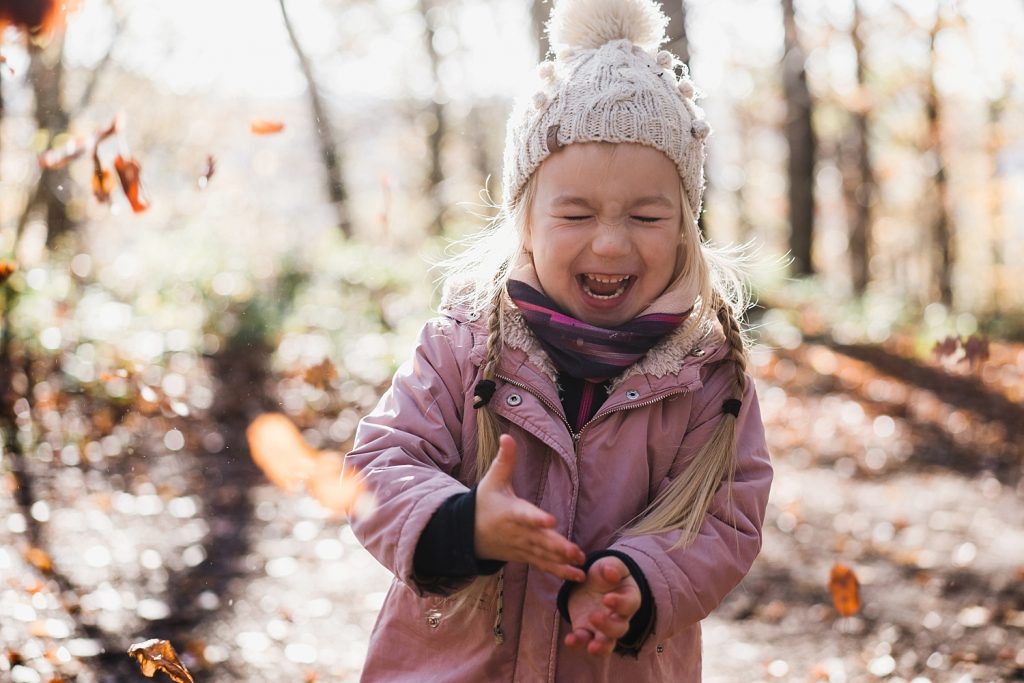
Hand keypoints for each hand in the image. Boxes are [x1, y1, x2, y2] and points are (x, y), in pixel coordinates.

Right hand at [475, 434, 585, 581]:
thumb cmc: (484, 503)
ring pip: (543, 556)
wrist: (469, 534)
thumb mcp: (492, 480)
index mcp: (510, 512)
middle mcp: (517, 533)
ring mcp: (522, 548)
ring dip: (562, 562)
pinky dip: (560, 572)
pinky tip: (578, 577)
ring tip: (581, 565)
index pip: (524, 515)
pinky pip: (544, 566)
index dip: (536, 519)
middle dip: (557, 547)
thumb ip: (504, 460)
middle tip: (575, 551)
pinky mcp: (526, 557)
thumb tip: (507, 436)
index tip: (550, 521)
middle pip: (539, 541)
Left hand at [564, 556, 641, 655]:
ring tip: (591, 646)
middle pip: (619, 629)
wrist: (590, 582)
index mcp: (628, 599)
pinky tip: (570, 640)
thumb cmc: (605, 573)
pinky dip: (578, 642)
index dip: (620, 603)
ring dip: (599, 646)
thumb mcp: (609, 564)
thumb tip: (611, 573)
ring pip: (607, 643)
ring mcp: (603, 628)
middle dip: (608, 626)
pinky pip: (584, 640)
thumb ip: (613, 567)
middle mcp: (619, 618)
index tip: (607, 598)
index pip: (629, 604)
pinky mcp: (586, 630)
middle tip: (594, 617)